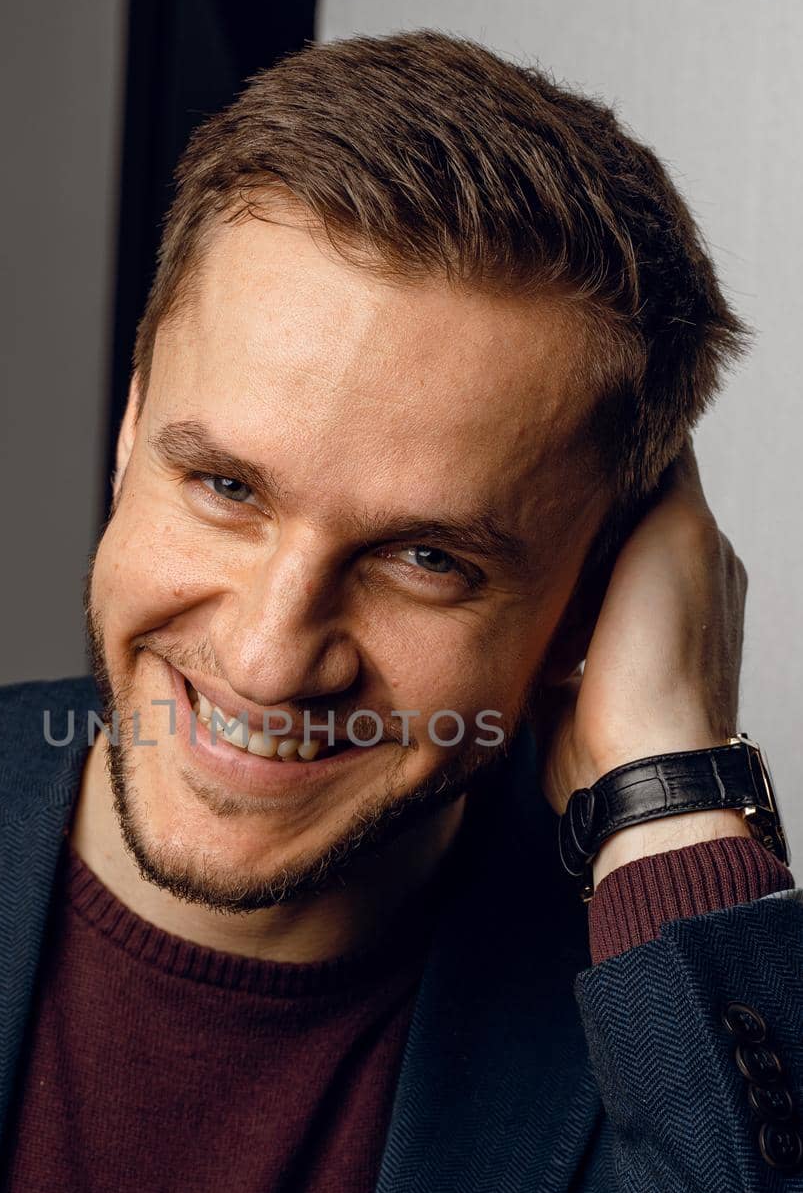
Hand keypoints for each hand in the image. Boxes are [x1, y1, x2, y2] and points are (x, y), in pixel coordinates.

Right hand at [532, 438, 748, 851]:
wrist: (634, 766)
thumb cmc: (662, 660)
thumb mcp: (678, 533)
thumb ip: (667, 475)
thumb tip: (652, 426)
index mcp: (698, 563)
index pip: (655, 490)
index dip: (612, 464)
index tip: (565, 437)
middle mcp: (663, 606)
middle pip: (605, 539)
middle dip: (565, 518)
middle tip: (518, 488)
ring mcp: (617, 653)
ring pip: (568, 589)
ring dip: (539, 572)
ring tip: (497, 541)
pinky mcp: (572, 694)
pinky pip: (540, 646)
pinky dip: (521, 629)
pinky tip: (494, 609)